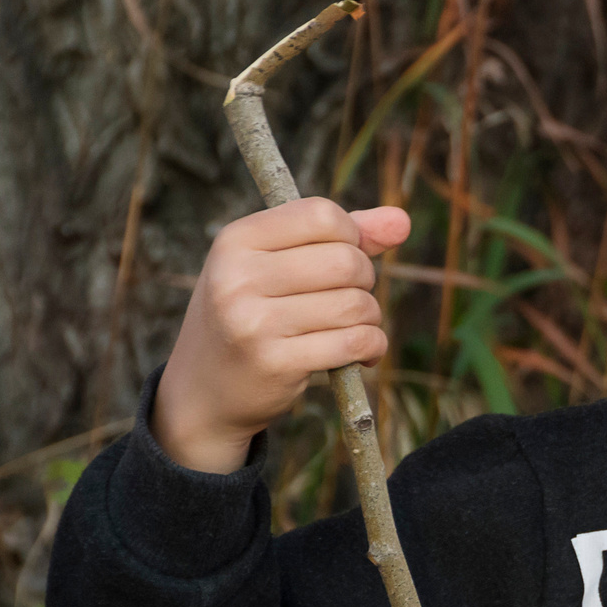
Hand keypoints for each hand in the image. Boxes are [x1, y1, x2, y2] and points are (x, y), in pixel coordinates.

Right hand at [153, 199, 410, 472]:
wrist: (203, 391)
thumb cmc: (251, 315)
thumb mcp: (274, 265)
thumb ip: (341, 237)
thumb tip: (402, 220)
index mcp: (236, 240)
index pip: (322, 215)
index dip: (351, 236)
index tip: (344, 258)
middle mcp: (238, 277)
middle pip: (346, 261)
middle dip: (364, 281)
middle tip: (349, 299)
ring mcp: (254, 322)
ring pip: (356, 305)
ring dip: (370, 318)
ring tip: (353, 328)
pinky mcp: (276, 363)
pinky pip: (356, 343)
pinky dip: (372, 348)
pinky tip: (361, 354)